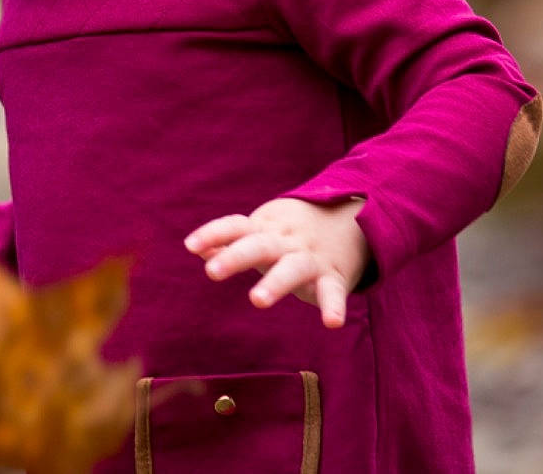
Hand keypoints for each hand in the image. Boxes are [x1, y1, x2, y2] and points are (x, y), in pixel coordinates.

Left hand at [183, 197, 370, 328]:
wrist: (352, 217)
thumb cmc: (294, 233)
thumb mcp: (263, 231)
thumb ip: (231, 241)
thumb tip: (196, 249)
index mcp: (266, 229)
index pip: (236, 225)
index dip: (213, 233)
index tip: (190, 245)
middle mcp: (286, 241)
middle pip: (258, 245)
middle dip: (235, 257)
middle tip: (212, 272)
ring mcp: (310, 258)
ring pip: (292, 267)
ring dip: (275, 282)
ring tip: (257, 300)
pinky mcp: (334, 276)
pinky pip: (334, 290)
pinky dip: (334, 305)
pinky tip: (332, 323)